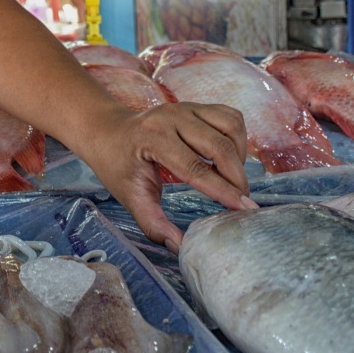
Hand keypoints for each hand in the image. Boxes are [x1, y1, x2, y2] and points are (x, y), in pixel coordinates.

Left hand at [77, 101, 252, 251]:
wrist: (107, 131)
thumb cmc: (118, 165)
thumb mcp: (129, 196)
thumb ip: (153, 223)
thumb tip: (179, 247)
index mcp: (152, 138)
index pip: (196, 168)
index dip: (224, 191)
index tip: (246, 210)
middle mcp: (171, 116)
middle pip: (219, 147)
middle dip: (237, 178)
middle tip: (241, 203)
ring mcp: (186, 107)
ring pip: (231, 127)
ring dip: (240, 156)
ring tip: (233, 181)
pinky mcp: (196, 105)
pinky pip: (230, 118)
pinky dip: (238, 139)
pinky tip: (229, 160)